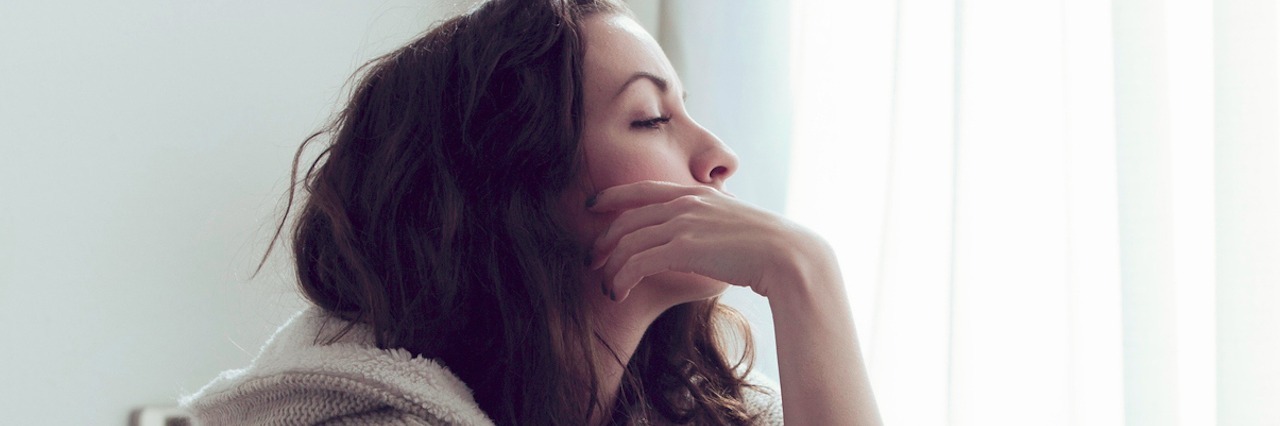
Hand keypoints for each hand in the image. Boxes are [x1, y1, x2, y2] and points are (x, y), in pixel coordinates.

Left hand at [587, 180, 830, 301]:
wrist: (787, 254)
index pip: (642, 189)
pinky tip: (619, 293)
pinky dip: (621, 278)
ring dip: (611, 267)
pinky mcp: (683, 248)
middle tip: (592, 261)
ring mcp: (683, 224)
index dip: (612, 196)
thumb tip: (705, 235)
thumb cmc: (767, 246)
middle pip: (627, 218)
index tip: (592, 206)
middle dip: (603, 240)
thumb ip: (712, 221)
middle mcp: (685, 203)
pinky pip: (637, 262)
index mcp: (696, 193)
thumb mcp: (734, 221)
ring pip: (628, 242)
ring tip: (607, 287)